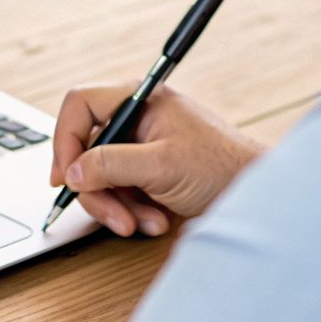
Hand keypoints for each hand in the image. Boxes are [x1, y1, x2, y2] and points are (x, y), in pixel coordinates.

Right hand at [48, 82, 262, 236]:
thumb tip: (72, 171)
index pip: (80, 106)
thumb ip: (110, 165)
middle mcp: (137, 118)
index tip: (64, 176)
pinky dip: (132, 210)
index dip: (65, 139)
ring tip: (144, 222)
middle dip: (98, 189)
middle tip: (113, 216)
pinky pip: (120, 190)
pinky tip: (156, 220)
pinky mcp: (148, 171)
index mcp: (140, 98)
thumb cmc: (222, 167)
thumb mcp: (160, 165)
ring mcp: (142, 146)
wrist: (256, 197)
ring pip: (101, 176)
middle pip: (88, 149)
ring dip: (118, 206)